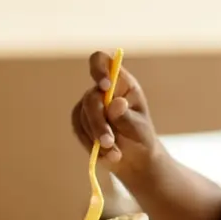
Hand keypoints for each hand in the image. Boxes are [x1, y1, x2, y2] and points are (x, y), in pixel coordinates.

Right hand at [70, 51, 161, 170]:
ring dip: (97, 137)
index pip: (103, 61)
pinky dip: (91, 144)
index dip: (100, 68)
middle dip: (99, 122)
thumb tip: (116, 103)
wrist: (136, 159)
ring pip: (83, 116)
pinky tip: (107, 154)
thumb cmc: (141, 138)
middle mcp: (103, 90)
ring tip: (115, 154)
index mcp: (122, 83)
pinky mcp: (81, 120)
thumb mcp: (139, 129)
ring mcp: (90, 104)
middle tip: (109, 142)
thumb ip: (126, 117)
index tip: (105, 86)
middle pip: (92, 98)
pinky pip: (79, 129)